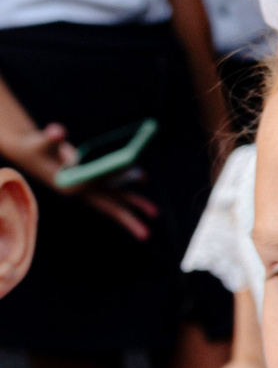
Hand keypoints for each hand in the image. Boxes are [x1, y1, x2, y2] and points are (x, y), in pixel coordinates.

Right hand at [0, 120, 154, 240]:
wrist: (33, 153)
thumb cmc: (36, 148)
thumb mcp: (40, 142)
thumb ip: (50, 138)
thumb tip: (58, 131)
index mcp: (69, 186)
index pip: (94, 188)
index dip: (110, 182)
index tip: (127, 176)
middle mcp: (82, 191)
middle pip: (108, 205)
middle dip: (128, 219)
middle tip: (146, 235)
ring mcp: (90, 187)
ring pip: (116, 197)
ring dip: (135, 202)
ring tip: (154, 212)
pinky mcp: (94, 182)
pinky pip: (115, 186)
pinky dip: (128, 180)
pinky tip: (142, 176)